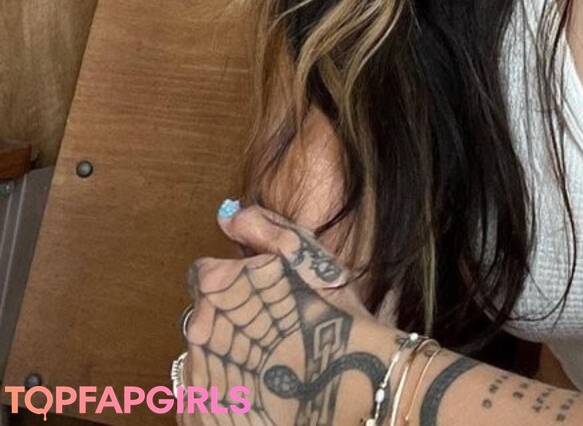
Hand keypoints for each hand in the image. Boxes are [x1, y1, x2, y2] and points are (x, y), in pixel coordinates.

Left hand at [179, 204, 383, 425]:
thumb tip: (226, 215)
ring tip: (269, 369)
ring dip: (227, 360)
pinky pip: (204, 398)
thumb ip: (260, 227)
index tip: (262, 298)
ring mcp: (197, 378)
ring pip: (204, 358)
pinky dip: (224, 395)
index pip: (205, 276)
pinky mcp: (201, 416)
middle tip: (272, 335)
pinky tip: (258, 394)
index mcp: (215, 287)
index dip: (234, 285)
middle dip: (230, 323)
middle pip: (205, 319)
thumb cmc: (329, 316)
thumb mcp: (303, 254)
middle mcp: (197, 331)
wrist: (347, 387)